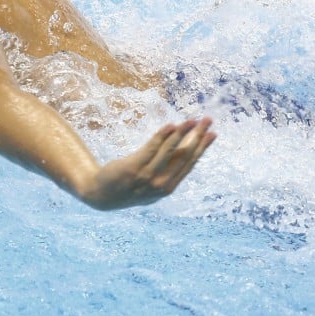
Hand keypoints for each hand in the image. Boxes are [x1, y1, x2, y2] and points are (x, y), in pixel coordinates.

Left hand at [80, 118, 216, 210]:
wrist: (101, 195)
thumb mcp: (153, 183)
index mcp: (168, 188)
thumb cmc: (130, 186)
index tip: (213, 134)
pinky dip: (162, 136)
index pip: (189, 164)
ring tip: (191, 120)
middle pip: (184, 156)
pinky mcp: (133, 168)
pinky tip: (171, 125)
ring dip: (182, 133)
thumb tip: (185, 149)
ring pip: (170, 151)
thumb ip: (168, 170)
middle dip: (198, 136)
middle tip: (208, 120)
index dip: (202, 147)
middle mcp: (161, 184)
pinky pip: (151, 148)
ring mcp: (147, 177)